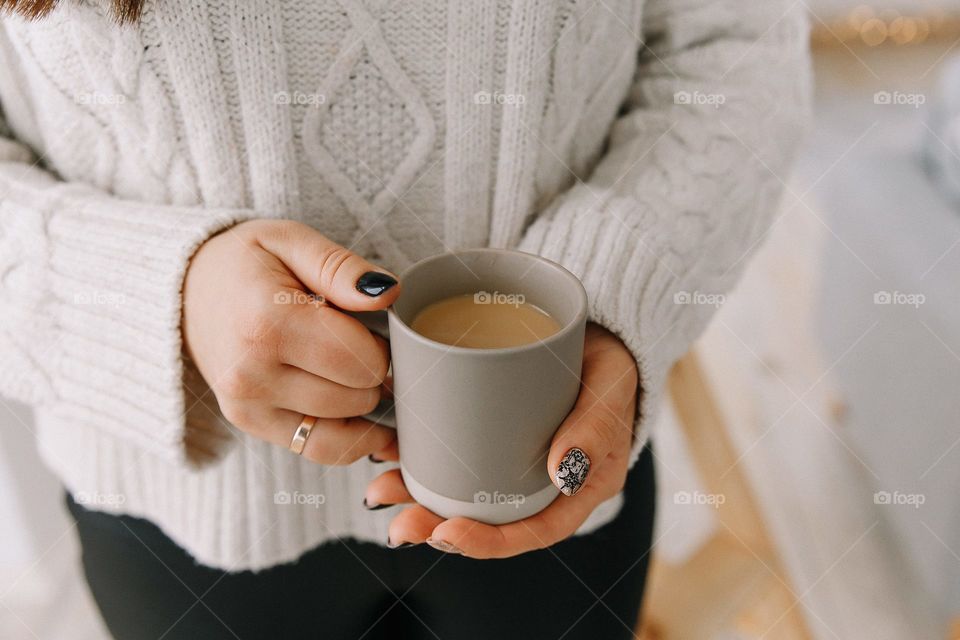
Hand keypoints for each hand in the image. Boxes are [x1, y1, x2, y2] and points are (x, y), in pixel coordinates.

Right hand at [182, 219, 400, 463]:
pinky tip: (356, 412)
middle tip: (354, 345)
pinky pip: (322, 451)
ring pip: (346, 431)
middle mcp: (252, 375)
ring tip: (348, 370)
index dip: (381, 344)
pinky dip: (350, 436)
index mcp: (267, 325)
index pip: (360, 359)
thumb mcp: (290, 240)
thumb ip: (341, 268)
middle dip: (372, 372)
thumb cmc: (245, 262)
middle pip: (358, 396)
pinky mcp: (250, 425)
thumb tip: (388, 294)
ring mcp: (248, 407)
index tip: (367, 325)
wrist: (183, 288)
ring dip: (362, 404)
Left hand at [365, 323, 637, 556]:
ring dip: (418, 498)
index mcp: (575, 490)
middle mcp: (540, 484)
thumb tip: (562, 474)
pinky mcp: (489, 430)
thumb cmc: (613, 369)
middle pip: (488, 520)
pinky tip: (388, 451)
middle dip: (437, 528)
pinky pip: (452, 453)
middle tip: (401, 525)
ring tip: (381, 492)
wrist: (601, 332)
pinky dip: (419, 455)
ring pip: (462, 491)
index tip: (448, 533)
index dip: (488, 542)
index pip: (532, 531)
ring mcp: (511, 459)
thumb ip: (592, 431)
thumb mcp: (610, 395)